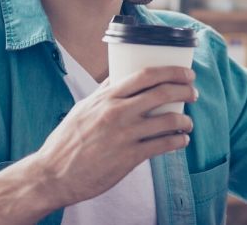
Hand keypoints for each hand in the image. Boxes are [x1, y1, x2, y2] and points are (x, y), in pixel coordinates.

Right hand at [22, 66, 197, 207]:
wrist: (54, 174)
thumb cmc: (67, 140)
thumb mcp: (83, 108)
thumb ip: (103, 93)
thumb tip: (117, 77)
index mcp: (106, 98)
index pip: (145, 75)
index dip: (171, 71)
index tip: (185, 73)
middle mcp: (117, 113)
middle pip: (162, 93)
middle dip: (184, 90)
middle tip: (193, 92)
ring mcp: (125, 135)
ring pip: (168, 120)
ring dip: (184, 120)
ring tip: (187, 122)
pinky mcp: (129, 157)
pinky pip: (163, 145)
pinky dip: (178, 141)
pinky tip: (181, 141)